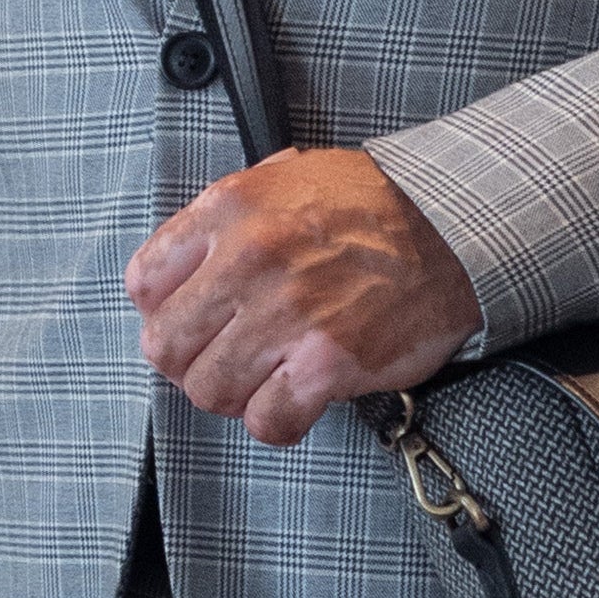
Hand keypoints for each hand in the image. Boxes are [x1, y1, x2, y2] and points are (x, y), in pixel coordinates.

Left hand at [125, 147, 482, 446]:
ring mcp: (287, 315)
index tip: (189, 322)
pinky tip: (296, 399)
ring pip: (209, 391)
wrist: (454, 228)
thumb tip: (183, 266)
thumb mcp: (286, 176)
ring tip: (265, 378)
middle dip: (192, 362)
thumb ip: (227, 218)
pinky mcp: (326, 364)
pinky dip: (277, 421)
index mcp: (230, 211)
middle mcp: (250, 260)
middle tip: (224, 359)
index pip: (144, 284)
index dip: (163, 313)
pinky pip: (267, 421)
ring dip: (234, 395)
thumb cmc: (375, 206)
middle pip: (165, 347)